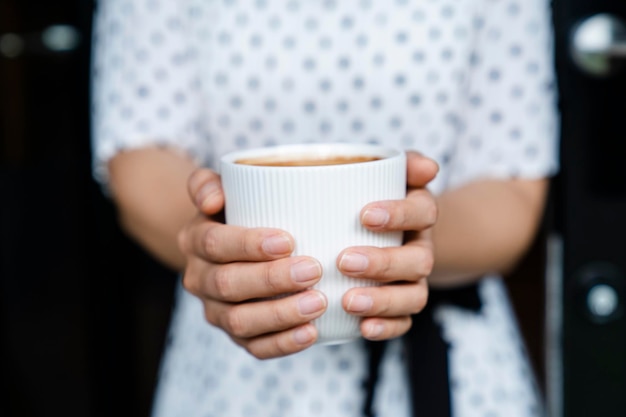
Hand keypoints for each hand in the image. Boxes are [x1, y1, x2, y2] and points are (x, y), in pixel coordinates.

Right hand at [178, 168, 326, 358]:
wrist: (226, 248)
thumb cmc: (235, 211)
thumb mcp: (219, 188)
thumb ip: (208, 184)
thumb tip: (211, 200)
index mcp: (194, 240)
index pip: (215, 244)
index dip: (248, 244)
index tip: (288, 240)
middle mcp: (199, 279)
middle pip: (228, 285)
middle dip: (271, 280)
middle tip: (312, 270)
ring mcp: (215, 311)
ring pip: (239, 321)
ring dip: (280, 315)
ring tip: (318, 303)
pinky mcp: (236, 334)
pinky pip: (254, 347)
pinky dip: (281, 344)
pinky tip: (310, 333)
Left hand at [337, 151, 438, 339]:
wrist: (389, 233)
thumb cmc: (375, 197)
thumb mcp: (387, 175)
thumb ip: (402, 163)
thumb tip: (429, 167)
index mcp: (419, 214)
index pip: (422, 212)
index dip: (399, 214)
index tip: (365, 215)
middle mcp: (421, 249)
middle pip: (418, 260)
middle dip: (384, 263)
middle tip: (344, 260)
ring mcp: (414, 282)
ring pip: (413, 296)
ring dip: (383, 300)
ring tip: (348, 301)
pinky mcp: (402, 308)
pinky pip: (403, 322)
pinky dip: (387, 328)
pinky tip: (362, 328)